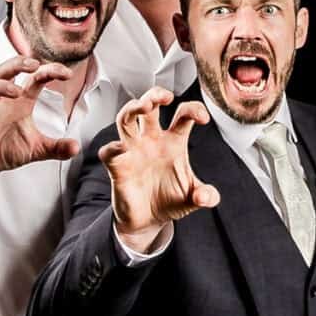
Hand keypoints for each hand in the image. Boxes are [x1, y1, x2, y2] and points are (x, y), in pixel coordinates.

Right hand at [0, 57, 78, 192]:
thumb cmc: (6, 148)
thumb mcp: (37, 148)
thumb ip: (56, 147)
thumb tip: (76, 147)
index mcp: (19, 103)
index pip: (33, 79)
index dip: (49, 71)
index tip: (66, 73)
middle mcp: (1, 104)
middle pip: (3, 73)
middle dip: (17, 64)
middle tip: (33, 65)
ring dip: (0, 87)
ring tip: (16, 91)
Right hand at [100, 87, 217, 252]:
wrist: (148, 221)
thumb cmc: (170, 200)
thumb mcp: (193, 198)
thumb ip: (206, 196)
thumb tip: (206, 197)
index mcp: (173, 141)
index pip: (183, 115)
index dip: (194, 110)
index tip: (203, 119)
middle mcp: (152, 140)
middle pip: (150, 105)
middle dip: (155, 95)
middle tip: (165, 96)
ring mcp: (133, 150)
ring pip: (126, 118)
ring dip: (133, 108)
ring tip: (144, 106)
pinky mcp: (117, 165)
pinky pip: (110, 151)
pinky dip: (112, 147)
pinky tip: (120, 148)